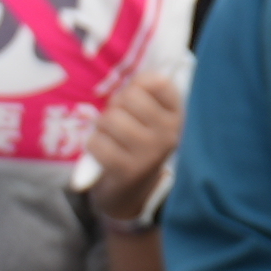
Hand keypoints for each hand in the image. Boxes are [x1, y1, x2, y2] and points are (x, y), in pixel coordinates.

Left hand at [88, 72, 186, 221]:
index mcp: (177, 115)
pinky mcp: (128, 170)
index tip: (135, 101)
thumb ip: (144, 92)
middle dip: (115, 107)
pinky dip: (93, 145)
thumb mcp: (149, 118)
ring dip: (102, 127)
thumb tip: (138, 79)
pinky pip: (97, 142)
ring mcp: (150, 152)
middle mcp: (169, 132)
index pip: (158, 82)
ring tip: (110, 138)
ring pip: (110, 119)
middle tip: (118, 122)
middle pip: (129, 97)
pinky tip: (103, 153)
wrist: (132, 191)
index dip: (138, 85)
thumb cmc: (136, 144)